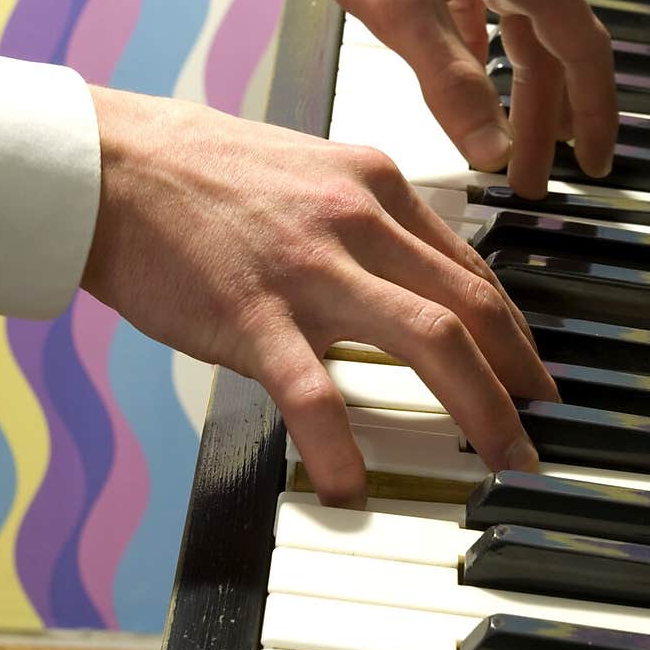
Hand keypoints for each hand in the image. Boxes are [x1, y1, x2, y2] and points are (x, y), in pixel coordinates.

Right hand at [81, 89, 555, 504]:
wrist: (109, 160)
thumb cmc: (198, 171)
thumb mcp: (307, 171)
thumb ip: (363, 220)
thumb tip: (407, 274)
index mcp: (373, 184)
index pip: (469, 266)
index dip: (513, 330)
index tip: (530, 373)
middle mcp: (357, 219)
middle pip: (471, 306)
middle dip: (521, 377)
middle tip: (540, 430)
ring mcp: (308, 266)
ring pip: (426, 337)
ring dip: (480, 408)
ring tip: (500, 463)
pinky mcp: (251, 312)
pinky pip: (313, 390)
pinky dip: (341, 445)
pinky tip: (352, 489)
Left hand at [144, 0, 617, 199]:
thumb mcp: (401, 9)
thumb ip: (451, 83)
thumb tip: (492, 151)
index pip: (583, 52)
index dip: (594, 115)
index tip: (595, 168)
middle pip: (549, 52)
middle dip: (543, 123)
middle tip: (529, 183)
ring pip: (514, 36)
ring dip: (512, 95)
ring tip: (500, 148)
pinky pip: (480, 15)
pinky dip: (480, 57)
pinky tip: (464, 82)